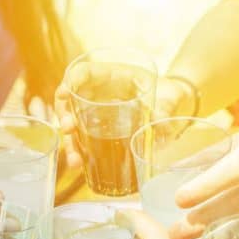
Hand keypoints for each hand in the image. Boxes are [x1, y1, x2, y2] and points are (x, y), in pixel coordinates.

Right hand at [54, 74, 194, 171]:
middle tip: (67, 129)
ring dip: (70, 142)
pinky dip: (79, 152)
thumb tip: (159, 120)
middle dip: (64, 114)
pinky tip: (78, 165)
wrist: (173, 107)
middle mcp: (99, 93)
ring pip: (74, 124)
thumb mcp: (169, 96)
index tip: (65, 94)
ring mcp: (98, 112)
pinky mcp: (101, 130)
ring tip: (74, 159)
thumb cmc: (169, 94)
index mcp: (113, 75)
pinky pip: (83, 139)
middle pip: (71, 100)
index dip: (71, 81)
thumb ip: (165, 107)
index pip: (84, 72)